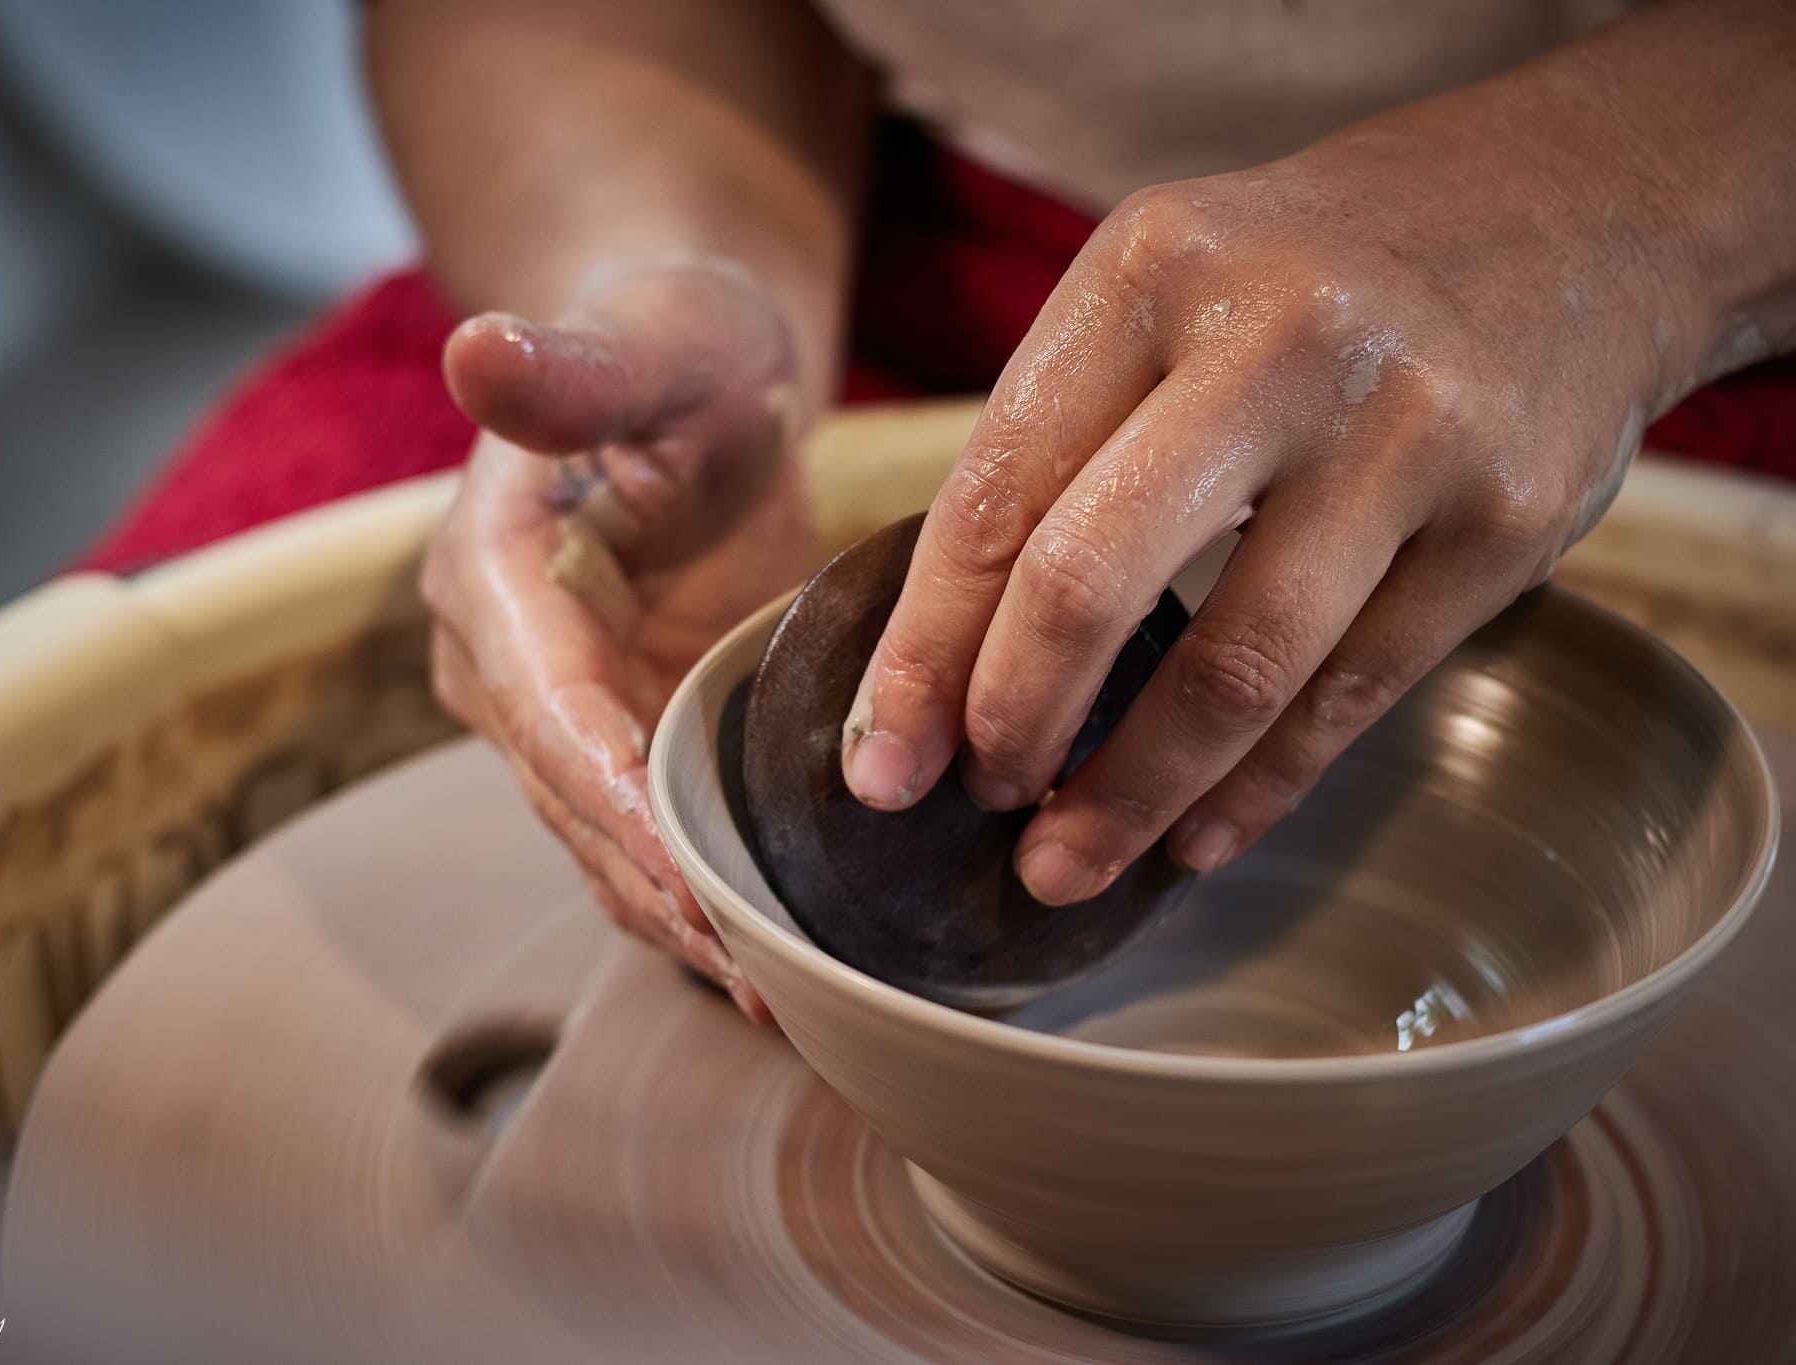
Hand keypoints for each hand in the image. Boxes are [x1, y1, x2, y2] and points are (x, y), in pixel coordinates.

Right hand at [425, 265, 813, 1023]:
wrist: (689, 377)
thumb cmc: (675, 342)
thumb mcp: (647, 340)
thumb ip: (574, 367)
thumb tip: (475, 348)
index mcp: (494, 577)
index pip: (547, 708)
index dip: (610, 797)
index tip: (685, 878)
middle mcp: (507, 664)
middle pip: (574, 800)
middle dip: (660, 892)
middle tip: (756, 974)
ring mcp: (561, 713)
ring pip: (606, 842)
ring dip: (682, 924)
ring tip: (776, 999)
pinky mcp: (618, 734)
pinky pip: (647, 834)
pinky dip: (701, 900)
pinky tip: (773, 964)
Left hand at [843, 92, 1698, 905]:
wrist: (1576, 215)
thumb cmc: (1312, 282)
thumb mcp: (1168, 293)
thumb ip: (1063, 443)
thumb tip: (942, 662)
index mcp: (1151, 270)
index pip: (995, 493)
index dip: (923, 651)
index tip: (881, 764)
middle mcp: (1277, 340)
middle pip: (1089, 581)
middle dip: (1009, 723)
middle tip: (979, 804)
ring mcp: (1407, 430)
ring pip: (1234, 669)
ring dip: (1130, 795)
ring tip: (1067, 862)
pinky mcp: (1511, 522)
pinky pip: (1351, 695)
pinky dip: (1257, 789)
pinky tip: (1194, 841)